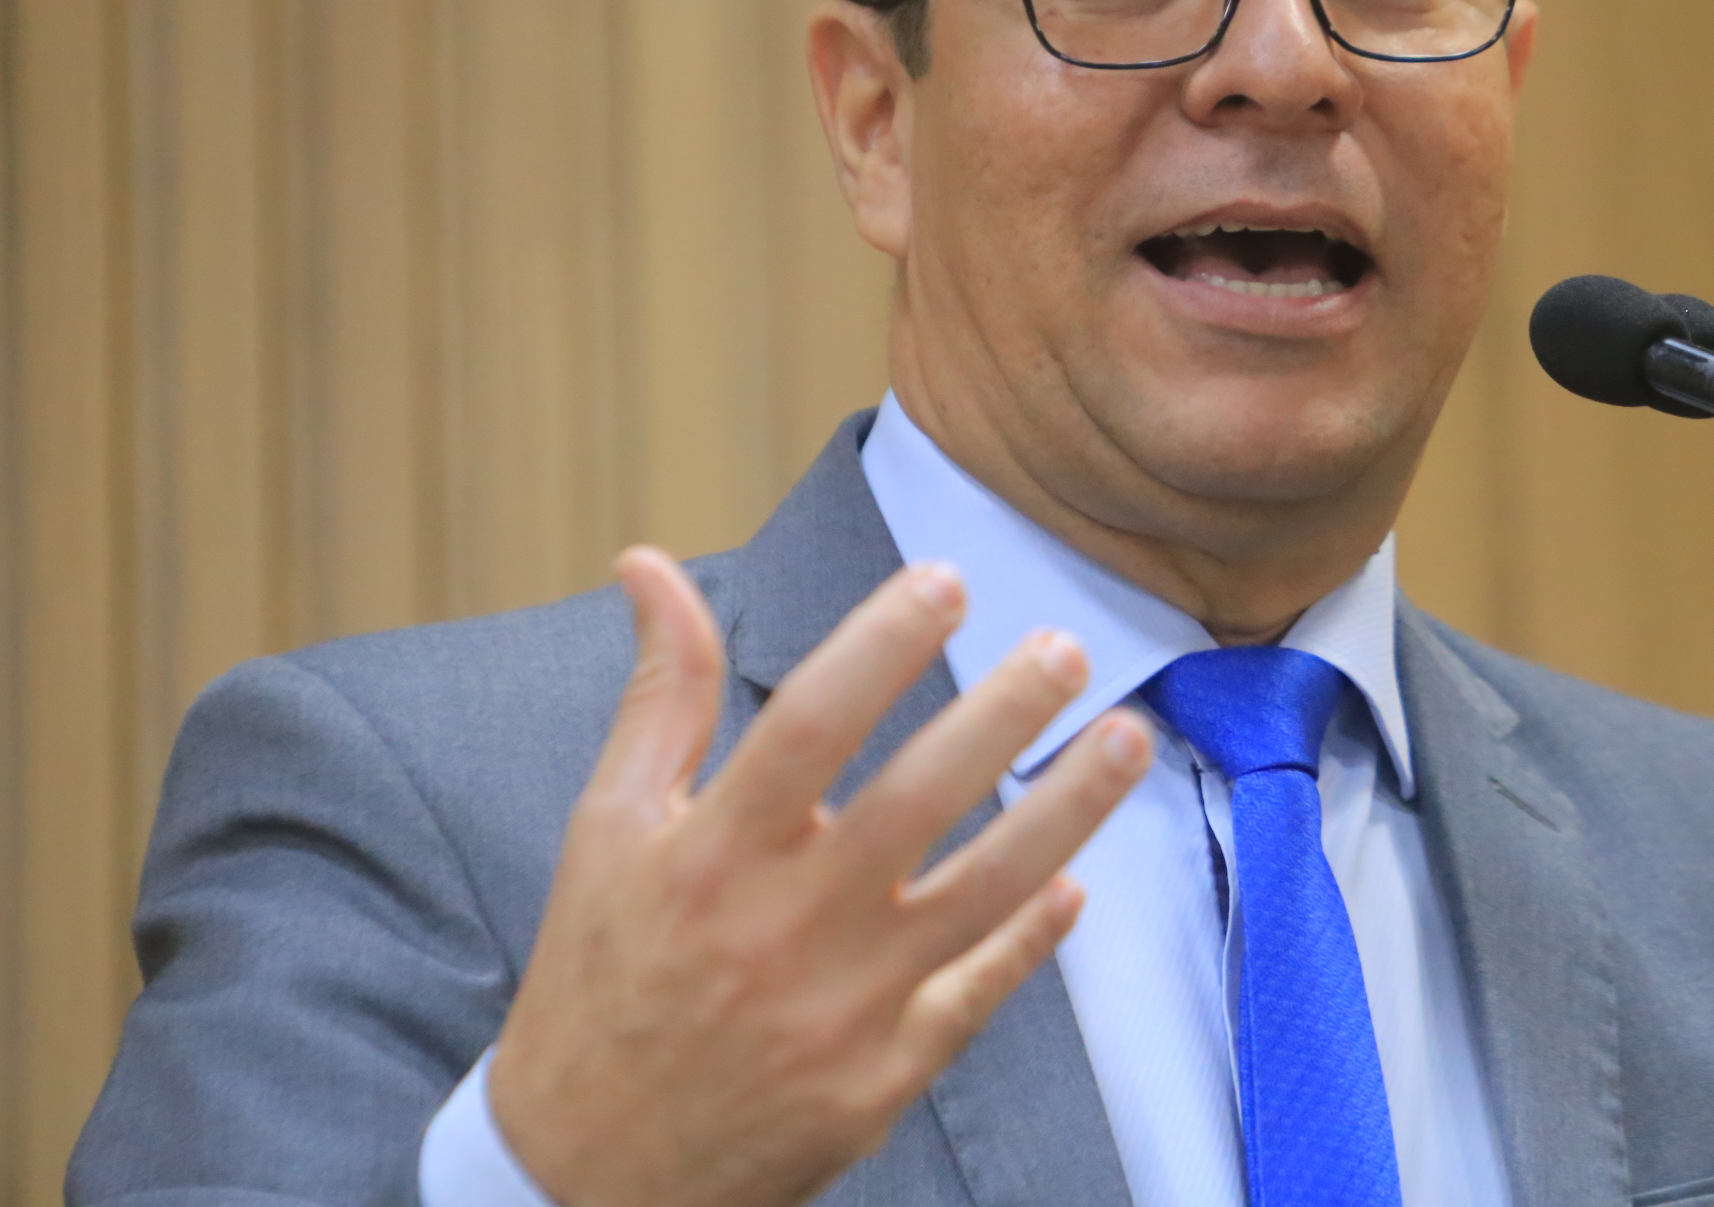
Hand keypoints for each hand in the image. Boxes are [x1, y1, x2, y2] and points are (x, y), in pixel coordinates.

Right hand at [488, 547, 1151, 1206]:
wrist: (585, 1176)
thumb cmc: (603, 982)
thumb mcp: (608, 832)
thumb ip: (658, 699)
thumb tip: (650, 568)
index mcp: (708, 857)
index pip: (807, 725)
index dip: (879, 645)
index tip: (945, 579)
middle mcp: (780, 929)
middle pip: (914, 802)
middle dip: (1001, 714)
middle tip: (1066, 647)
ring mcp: (841, 1010)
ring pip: (980, 894)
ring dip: (1066, 811)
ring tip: (1128, 737)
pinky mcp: (881, 1079)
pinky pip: (979, 989)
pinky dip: (1033, 933)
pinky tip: (1078, 878)